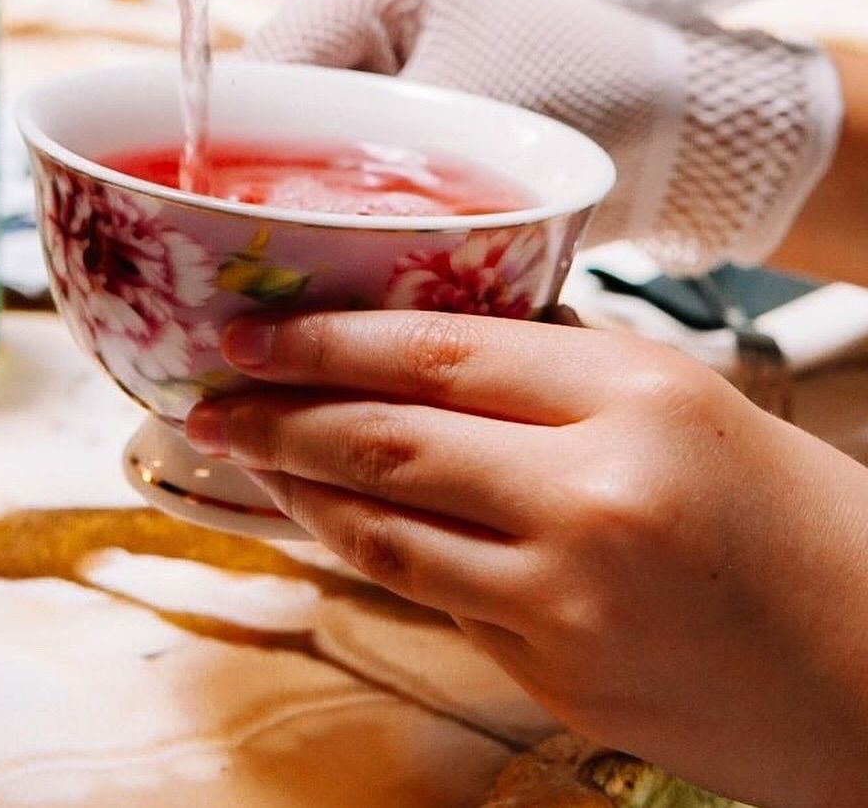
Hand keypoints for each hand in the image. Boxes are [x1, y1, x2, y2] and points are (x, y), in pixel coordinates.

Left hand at [185, 311, 867, 807]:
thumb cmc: (795, 523)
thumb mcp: (682, 400)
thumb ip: (555, 369)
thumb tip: (420, 342)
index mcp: (631, 394)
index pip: (433, 349)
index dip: (322, 339)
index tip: (248, 330)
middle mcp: (593, 491)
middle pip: (386, 439)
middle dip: (277, 417)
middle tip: (209, 401)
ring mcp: (569, 596)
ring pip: (386, 531)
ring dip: (298, 493)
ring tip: (245, 461)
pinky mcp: (557, 674)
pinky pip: (433, 599)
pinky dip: (367, 556)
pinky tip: (330, 528)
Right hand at [248, 0, 838, 274]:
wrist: (696, 119)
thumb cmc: (595, 95)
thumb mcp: (471, 129)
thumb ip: (368, 179)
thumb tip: (273, 244)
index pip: (258, 67)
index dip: (218, 146)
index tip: (199, 219)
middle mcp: (371, 11)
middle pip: (270, 105)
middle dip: (250, 180)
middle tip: (229, 262)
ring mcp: (394, 58)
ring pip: (303, 138)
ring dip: (292, 199)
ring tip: (272, 271)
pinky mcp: (420, 107)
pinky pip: (349, 160)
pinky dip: (339, 207)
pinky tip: (330, 264)